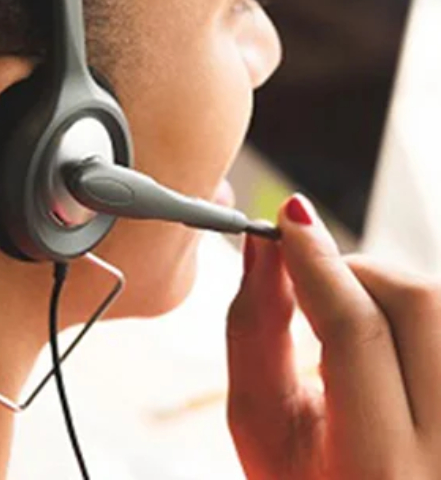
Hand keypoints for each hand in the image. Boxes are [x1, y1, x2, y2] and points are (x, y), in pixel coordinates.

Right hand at [226, 194, 440, 479]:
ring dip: (390, 291)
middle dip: (358, 271)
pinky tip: (385, 348)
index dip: (317, 263)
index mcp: (376, 465)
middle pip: (421, 304)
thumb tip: (265, 244)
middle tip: (316, 284)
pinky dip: (415, 315)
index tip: (289, 219)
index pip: (355, 333)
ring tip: (348, 327)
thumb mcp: (258, 421)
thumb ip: (253, 326)